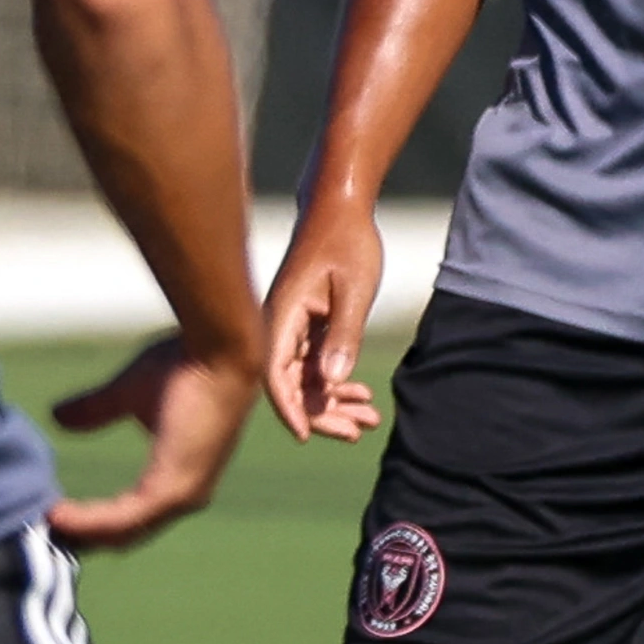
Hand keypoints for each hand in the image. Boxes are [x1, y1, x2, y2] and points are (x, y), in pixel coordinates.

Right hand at [45, 334, 252, 549]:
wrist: (213, 349)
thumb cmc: (183, 365)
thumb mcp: (126, 392)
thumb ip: (96, 409)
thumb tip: (58, 416)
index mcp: (180, 476)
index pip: (131, 515)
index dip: (91, 520)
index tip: (52, 516)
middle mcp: (185, 495)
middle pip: (124, 534)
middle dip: (81, 538)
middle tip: (39, 536)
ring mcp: (181, 495)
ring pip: (120, 532)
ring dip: (79, 532)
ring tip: (39, 526)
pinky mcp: (172, 488)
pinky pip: (122, 518)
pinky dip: (88, 521)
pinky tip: (57, 515)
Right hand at [258, 203, 386, 443]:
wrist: (341, 209)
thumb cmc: (348, 243)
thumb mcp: (353, 290)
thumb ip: (343, 336)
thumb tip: (333, 382)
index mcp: (282, 315)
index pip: (275, 373)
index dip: (289, 407)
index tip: (307, 435)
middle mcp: (280, 324)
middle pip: (289, 383)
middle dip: (319, 412)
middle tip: (353, 434)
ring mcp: (293, 325)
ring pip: (305, 376)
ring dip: (333, 402)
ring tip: (368, 421)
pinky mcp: (307, 323)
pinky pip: (316, 362)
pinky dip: (337, 383)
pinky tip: (362, 398)